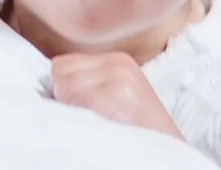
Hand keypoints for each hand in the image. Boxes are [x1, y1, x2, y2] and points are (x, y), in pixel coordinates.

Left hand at [45, 55, 183, 138]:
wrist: (175, 160)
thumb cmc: (139, 136)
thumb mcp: (117, 102)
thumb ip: (89, 87)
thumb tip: (46, 91)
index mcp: (116, 61)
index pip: (62, 66)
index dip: (65, 94)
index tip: (84, 114)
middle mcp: (118, 63)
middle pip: (61, 75)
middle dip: (68, 103)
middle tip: (96, 124)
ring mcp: (121, 78)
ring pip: (66, 89)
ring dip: (75, 114)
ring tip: (102, 130)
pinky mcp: (122, 96)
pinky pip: (79, 106)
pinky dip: (83, 124)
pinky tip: (104, 134)